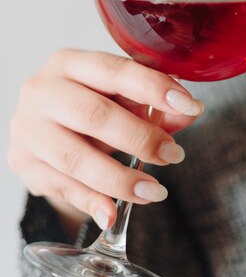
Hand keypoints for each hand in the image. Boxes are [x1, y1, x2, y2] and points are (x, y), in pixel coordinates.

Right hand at [8, 49, 203, 233]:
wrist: (42, 128)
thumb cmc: (88, 106)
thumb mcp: (121, 99)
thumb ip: (156, 106)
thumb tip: (191, 111)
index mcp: (69, 63)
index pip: (116, 71)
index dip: (155, 88)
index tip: (189, 106)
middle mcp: (42, 91)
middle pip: (95, 115)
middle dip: (141, 138)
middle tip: (173, 155)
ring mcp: (28, 128)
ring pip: (76, 158)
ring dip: (121, 179)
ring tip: (155, 191)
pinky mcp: (24, 163)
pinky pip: (62, 187)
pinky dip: (92, 202)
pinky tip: (112, 214)